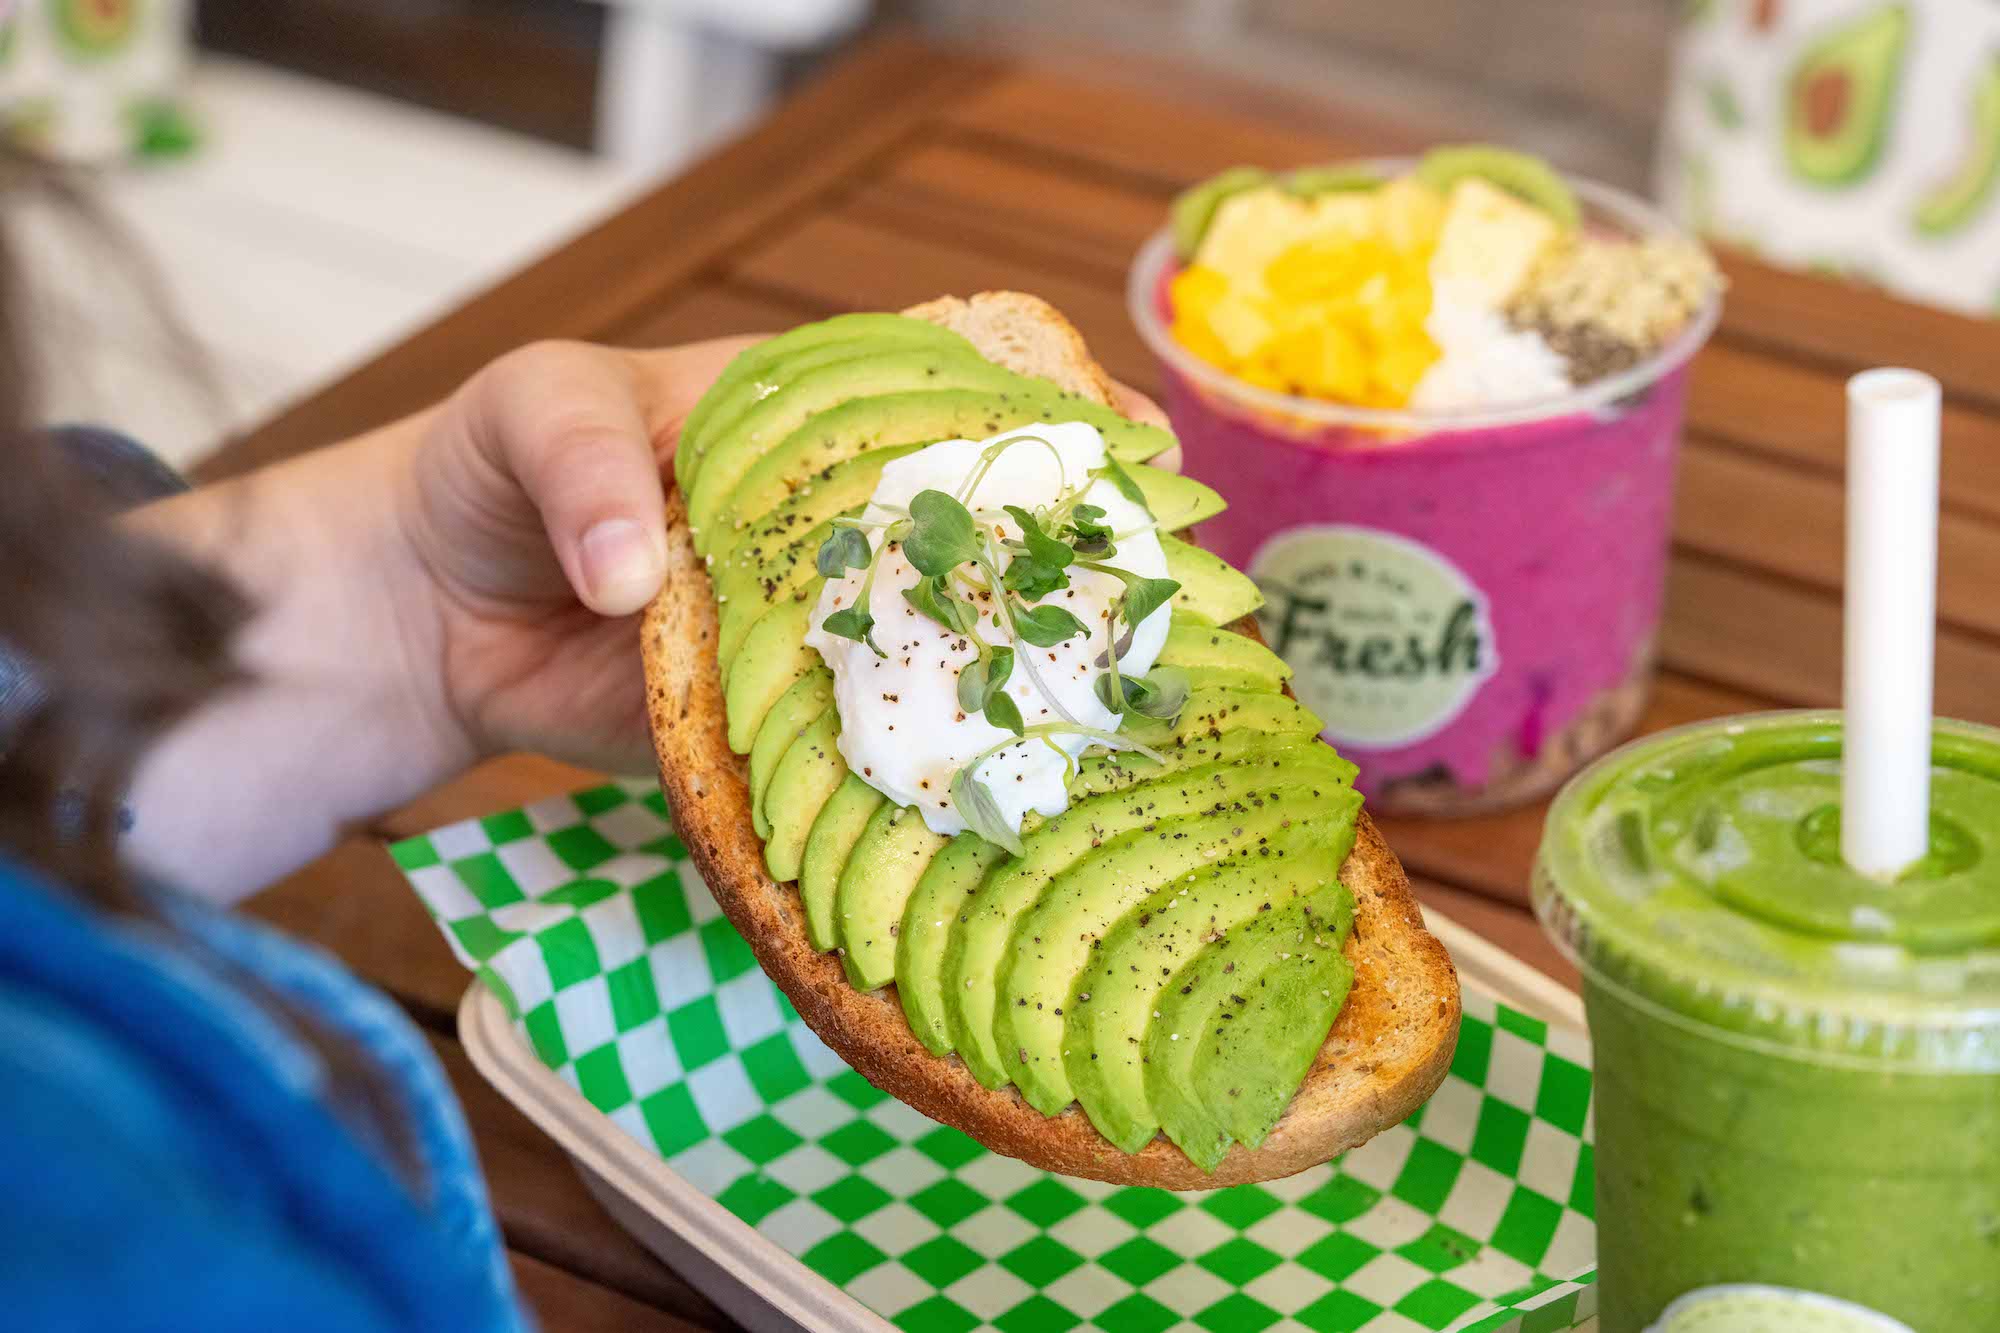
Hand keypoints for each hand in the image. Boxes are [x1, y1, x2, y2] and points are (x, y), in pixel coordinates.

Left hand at [124, 334, 1164, 897]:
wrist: (420, 613)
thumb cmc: (488, 468)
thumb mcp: (533, 411)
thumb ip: (590, 466)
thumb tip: (639, 575)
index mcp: (806, 419)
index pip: (956, 402)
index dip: (1059, 422)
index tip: (1141, 451)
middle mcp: (834, 527)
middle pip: (977, 544)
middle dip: (1070, 571)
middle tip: (1156, 610)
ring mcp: (813, 635)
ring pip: (933, 657)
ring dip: (1013, 686)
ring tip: (1111, 716)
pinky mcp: (774, 731)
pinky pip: (855, 754)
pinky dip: (912, 777)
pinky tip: (986, 799)